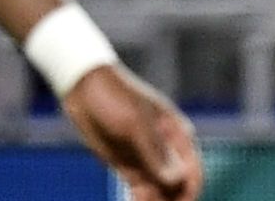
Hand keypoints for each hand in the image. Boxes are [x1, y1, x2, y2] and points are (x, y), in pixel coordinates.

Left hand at [63, 64, 203, 200]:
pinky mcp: (127, 165)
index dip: (189, 191)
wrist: (82, 86)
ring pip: (159, 191)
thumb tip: (177, 181)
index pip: (193, 171)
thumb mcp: (134, 124)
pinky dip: (140, 200)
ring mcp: (146, 159)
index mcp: (178, 136)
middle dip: (172, 200)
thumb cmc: (114, 96)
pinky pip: (140, 189)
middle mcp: (166, 151)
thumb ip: (155, 153)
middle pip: (177, 186)